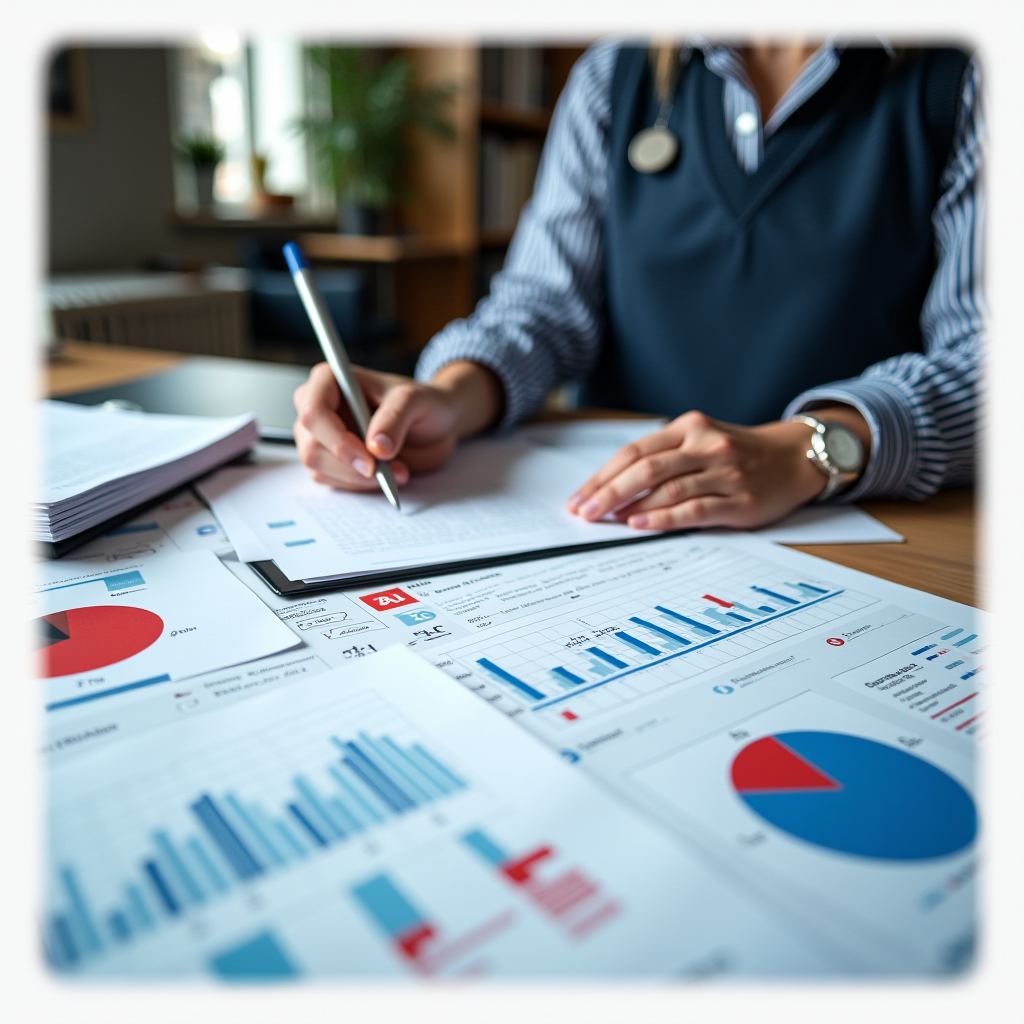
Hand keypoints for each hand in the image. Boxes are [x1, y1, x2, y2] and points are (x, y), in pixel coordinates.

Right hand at [293, 360, 503, 489]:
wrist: (434, 426)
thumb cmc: (421, 403)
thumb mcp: (415, 400)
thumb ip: (395, 417)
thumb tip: (376, 447)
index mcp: (329, 380)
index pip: (314, 412)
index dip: (338, 441)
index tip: (369, 461)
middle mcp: (318, 406)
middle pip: (312, 446)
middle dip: (350, 466)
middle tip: (388, 471)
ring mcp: (320, 436)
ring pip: (319, 468)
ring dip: (359, 478)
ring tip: (398, 471)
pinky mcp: (330, 460)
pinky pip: (332, 480)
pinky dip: (360, 485)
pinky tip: (387, 476)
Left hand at [566, 407, 869, 530]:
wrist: (795, 457)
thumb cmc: (738, 453)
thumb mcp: (700, 441)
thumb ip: (664, 458)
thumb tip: (613, 491)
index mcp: (689, 427)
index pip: (634, 451)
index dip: (602, 476)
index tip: (580, 496)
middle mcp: (706, 444)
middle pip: (644, 468)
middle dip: (607, 492)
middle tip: (583, 512)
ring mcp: (725, 471)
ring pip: (667, 488)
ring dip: (631, 506)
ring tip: (606, 520)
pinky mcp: (741, 499)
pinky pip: (694, 509)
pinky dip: (663, 518)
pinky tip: (641, 525)